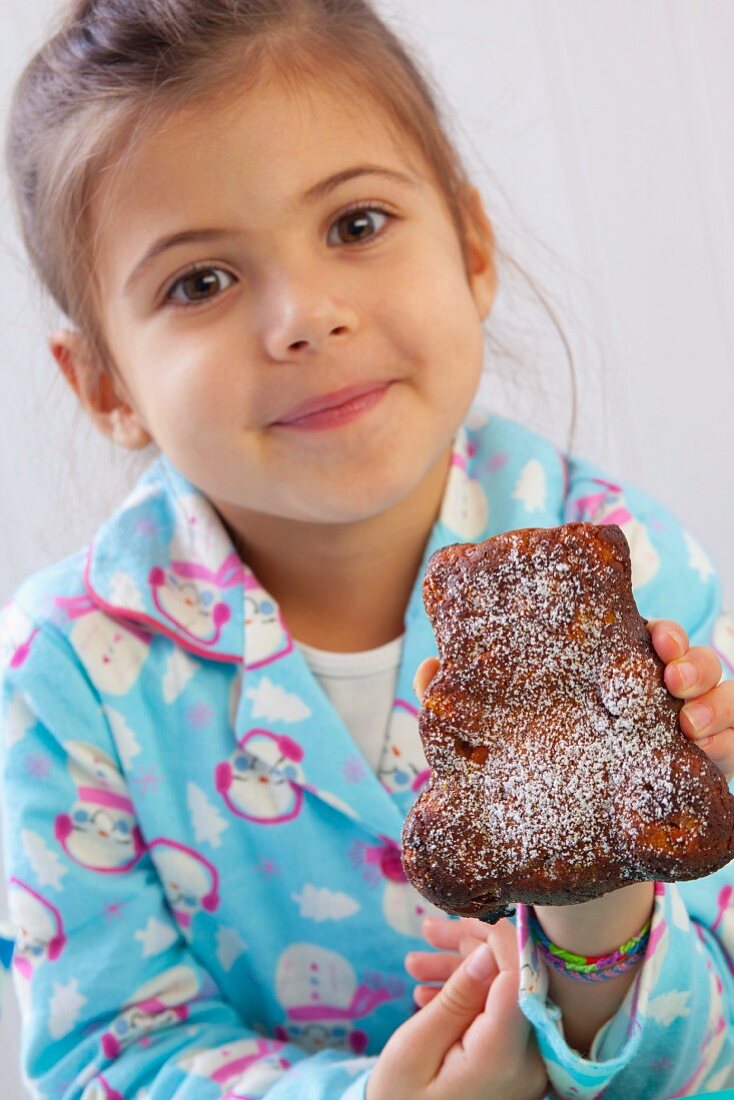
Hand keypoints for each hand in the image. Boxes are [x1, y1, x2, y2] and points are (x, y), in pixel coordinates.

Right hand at [367, 917, 547, 1099]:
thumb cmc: (402, 1099)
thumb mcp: (415, 1048)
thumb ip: (457, 998)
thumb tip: (489, 949)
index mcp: (504, 1058)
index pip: (520, 975)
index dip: (497, 935)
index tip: (462, 914)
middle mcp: (532, 1059)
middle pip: (519, 976)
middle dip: (475, 944)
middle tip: (426, 930)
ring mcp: (532, 1062)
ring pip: (510, 988)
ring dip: (466, 967)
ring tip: (414, 962)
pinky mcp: (523, 1060)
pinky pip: (505, 1011)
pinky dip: (472, 994)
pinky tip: (430, 992)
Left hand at [415, 617, 733, 781]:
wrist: (569, 856)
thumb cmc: (535, 779)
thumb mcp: (498, 744)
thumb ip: (464, 709)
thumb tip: (429, 665)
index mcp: (611, 678)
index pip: (644, 640)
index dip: (657, 632)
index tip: (651, 636)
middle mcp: (654, 699)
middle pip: (688, 662)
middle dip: (691, 660)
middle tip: (672, 677)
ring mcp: (683, 736)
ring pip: (720, 698)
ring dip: (715, 701)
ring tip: (690, 721)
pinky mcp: (701, 776)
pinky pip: (732, 747)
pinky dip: (730, 741)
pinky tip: (708, 751)